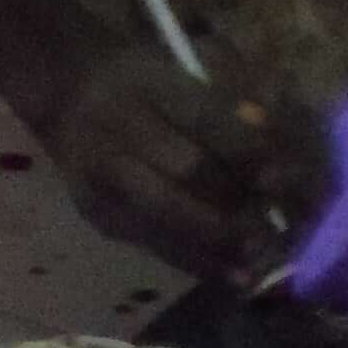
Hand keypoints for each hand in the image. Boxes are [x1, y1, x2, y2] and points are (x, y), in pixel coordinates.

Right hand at [0, 0, 284, 282]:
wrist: (60, 90)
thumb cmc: (135, 80)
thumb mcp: (177, 73)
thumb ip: (222, 108)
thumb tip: (268, 136)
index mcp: (146, 84)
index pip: (206, 117)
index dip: (249, 151)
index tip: (287, 179)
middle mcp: (118, 128)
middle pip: (186, 171)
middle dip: (239, 202)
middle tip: (280, 230)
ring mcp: (101, 176)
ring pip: (167, 215)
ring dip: (220, 242)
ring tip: (260, 263)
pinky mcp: (96, 213)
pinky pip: (151, 242)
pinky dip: (194, 260)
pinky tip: (230, 274)